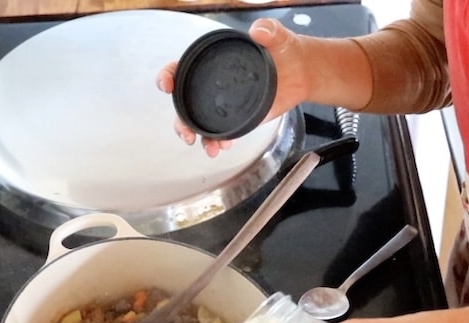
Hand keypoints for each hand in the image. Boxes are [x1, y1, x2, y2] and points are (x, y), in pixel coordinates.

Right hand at [156, 18, 315, 156]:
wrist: (301, 70)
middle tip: (186, 133)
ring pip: (199, 122)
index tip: (167, 85)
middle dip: (181, 120)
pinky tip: (222, 147)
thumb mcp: (276, 35)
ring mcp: (223, 103)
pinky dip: (217, 142)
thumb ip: (268, 29)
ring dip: (198, 137)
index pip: (182, 68)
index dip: (168, 76)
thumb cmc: (283, 48)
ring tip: (209, 148)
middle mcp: (213, 84)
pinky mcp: (237, 118)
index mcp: (213, 61)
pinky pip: (220, 133)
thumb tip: (258, 30)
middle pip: (185, 103)